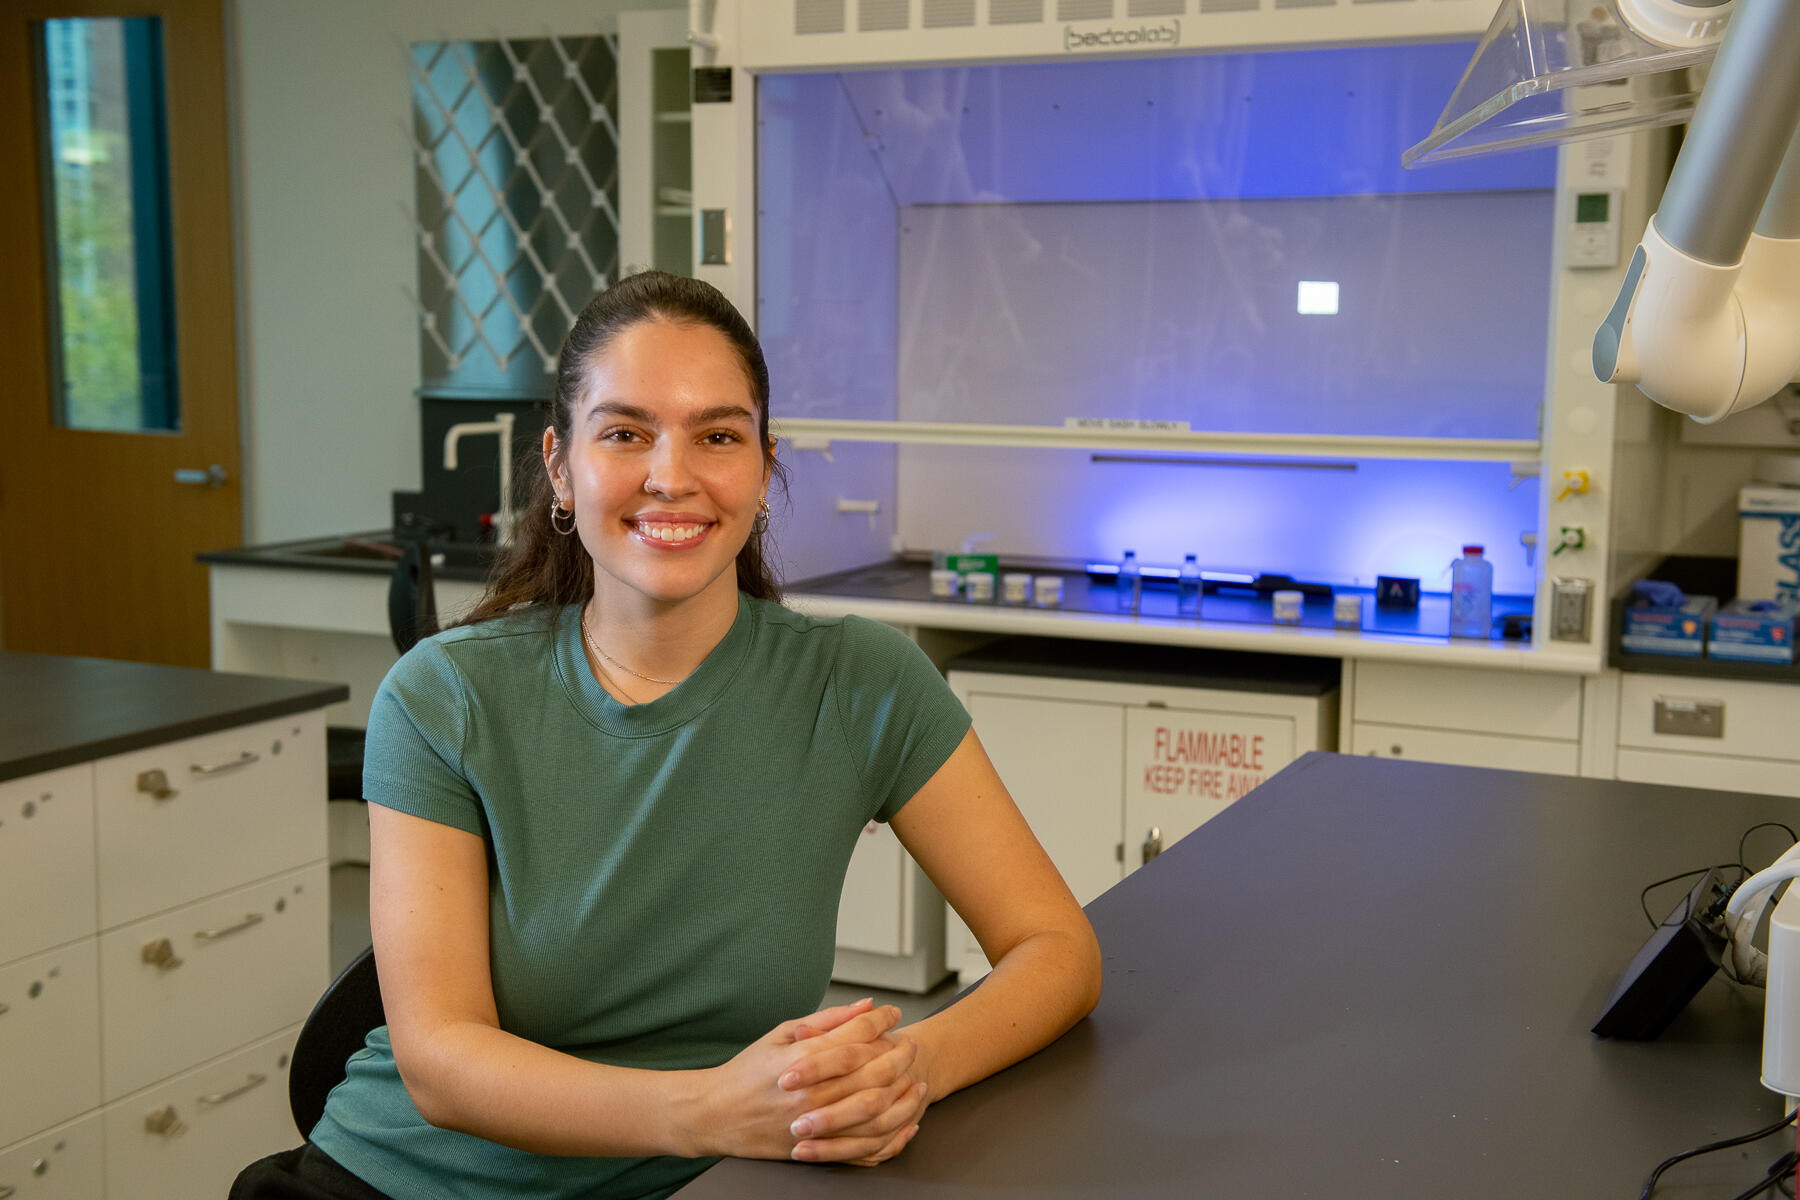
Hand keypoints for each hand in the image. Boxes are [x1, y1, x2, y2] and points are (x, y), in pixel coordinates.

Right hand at [699, 1000, 921, 1163]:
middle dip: (899, 1054)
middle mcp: (811, 1092)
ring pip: (875, 1111)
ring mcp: (814, 1124)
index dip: (881, 1020)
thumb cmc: (747, 1071)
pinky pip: (864, 1147)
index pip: (855, 1036)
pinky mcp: (815, 1148)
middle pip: (872, 1072)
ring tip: (916, 1080)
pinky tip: (905, 1121)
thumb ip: (826, 1020)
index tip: (894, 1012)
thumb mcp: (780, 1034)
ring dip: (903, 1095)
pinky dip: (891, 1136)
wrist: (714, 1115)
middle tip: (910, 1044)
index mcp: (801, 1059)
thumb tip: (865, 1005)